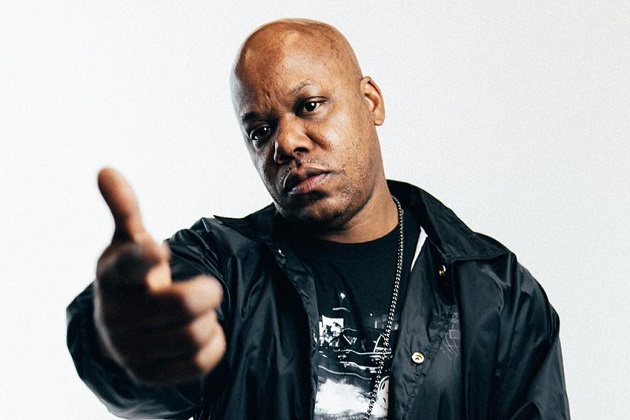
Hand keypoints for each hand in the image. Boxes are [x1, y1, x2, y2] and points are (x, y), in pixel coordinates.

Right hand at [93, 168, 225, 384]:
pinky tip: (205, 334)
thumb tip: (105, 170)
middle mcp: (116, 315)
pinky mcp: (148, 375)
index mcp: (114, 276)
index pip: (129, 266)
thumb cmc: (133, 277)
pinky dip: (213, 345)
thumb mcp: (127, 242)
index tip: (161, 249)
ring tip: (202, 313)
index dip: (146, 257)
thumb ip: (125, 209)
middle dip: (208, 292)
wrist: (120, 327)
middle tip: (211, 287)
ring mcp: (130, 349)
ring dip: (209, 320)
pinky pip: (199, 363)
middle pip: (183, 305)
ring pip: (194, 334)